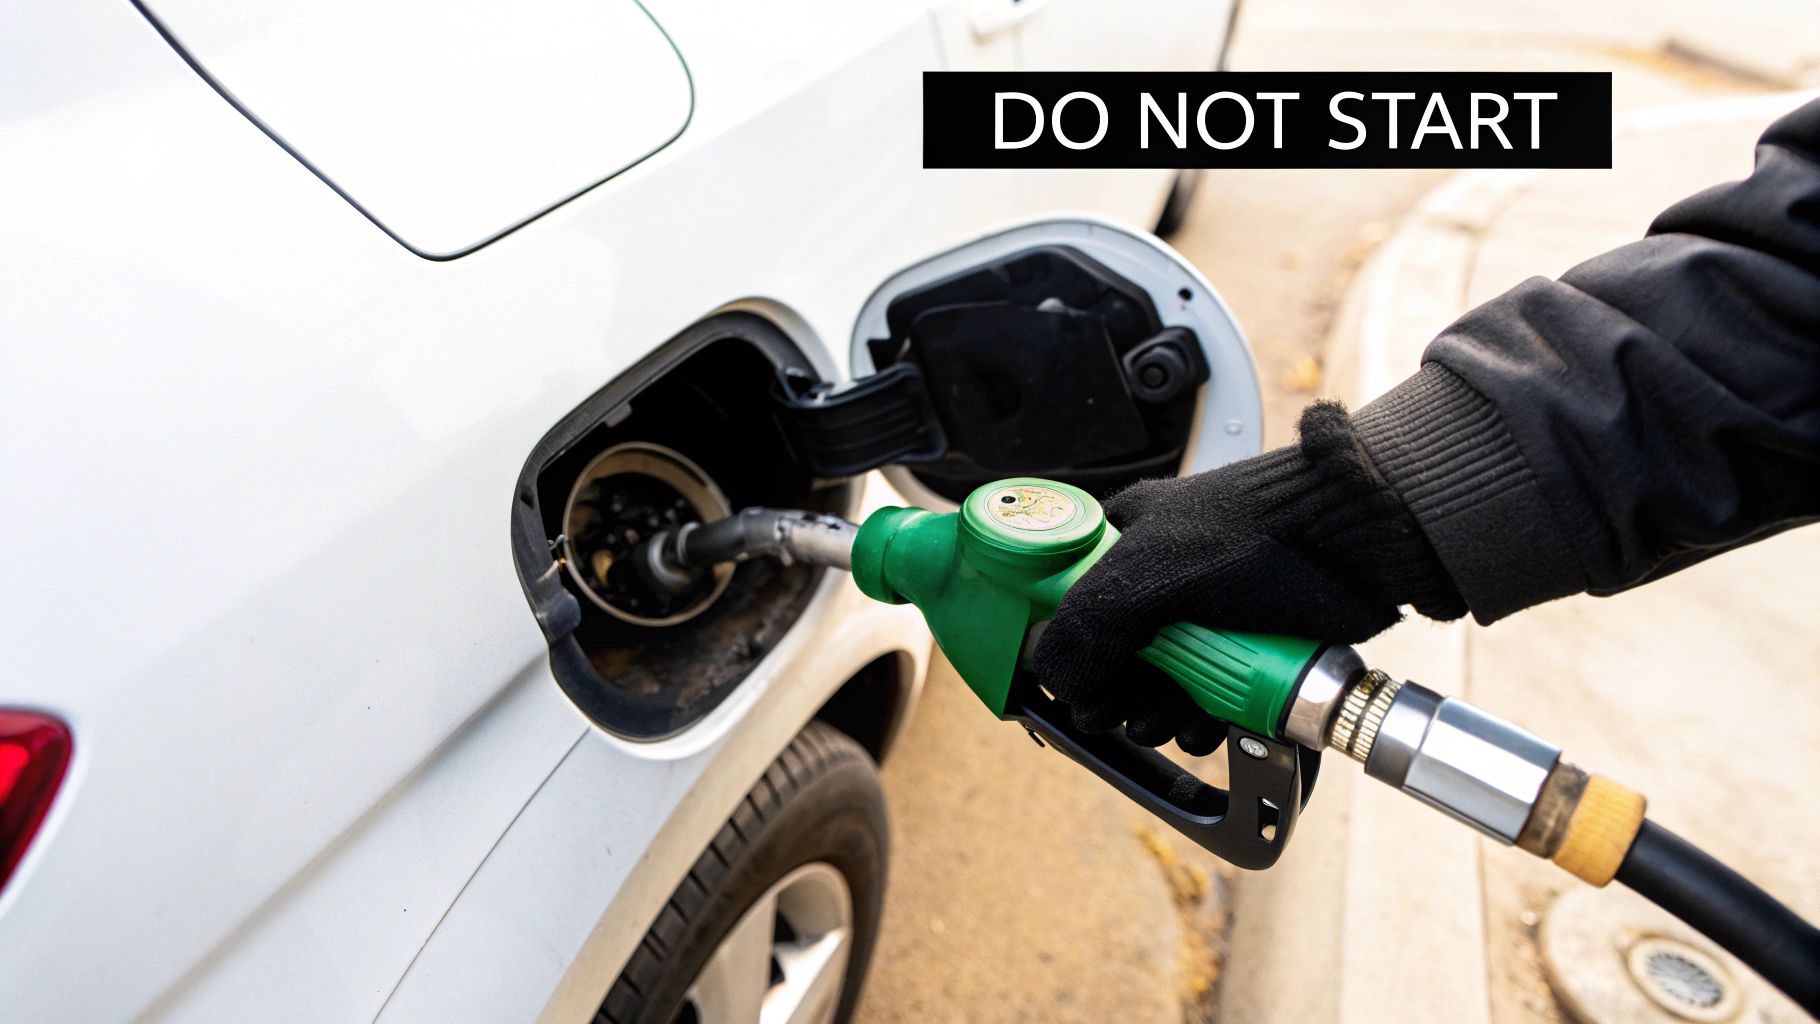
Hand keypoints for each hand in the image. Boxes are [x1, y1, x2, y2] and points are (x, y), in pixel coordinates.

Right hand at [1034, 401, 1463, 751]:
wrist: (1360, 543)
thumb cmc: (1264, 529)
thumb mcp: (1152, 570)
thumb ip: (1087, 624)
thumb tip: (1055, 681)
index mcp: (1124, 537)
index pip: (1062, 596)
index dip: (1059, 643)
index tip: (1067, 678)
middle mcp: (1157, 578)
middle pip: (1108, 655)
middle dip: (1113, 693)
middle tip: (1118, 709)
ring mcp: (1201, 618)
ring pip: (1155, 686)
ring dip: (1154, 717)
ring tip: (1166, 721)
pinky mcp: (1242, 651)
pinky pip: (1203, 700)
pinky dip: (1200, 722)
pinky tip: (1206, 724)